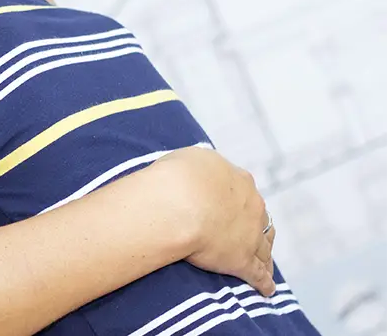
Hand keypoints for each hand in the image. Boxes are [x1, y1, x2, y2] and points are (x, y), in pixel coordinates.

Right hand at [155, 147, 274, 295]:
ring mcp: (251, 235)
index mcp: (240, 180)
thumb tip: (200, 171)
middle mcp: (252, 206)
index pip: (243, 190)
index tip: (227, 204)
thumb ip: (201, 166)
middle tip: (249, 234)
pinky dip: (264, 283)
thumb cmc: (179, 177)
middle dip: (255, 226)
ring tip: (266, 264)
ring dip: (265, 255)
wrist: (180, 202)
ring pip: (265, 247)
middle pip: (260, 219)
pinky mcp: (243, 261)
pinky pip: (258, 274)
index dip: (237, 198)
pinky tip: (267, 289)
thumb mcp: (191, 158)